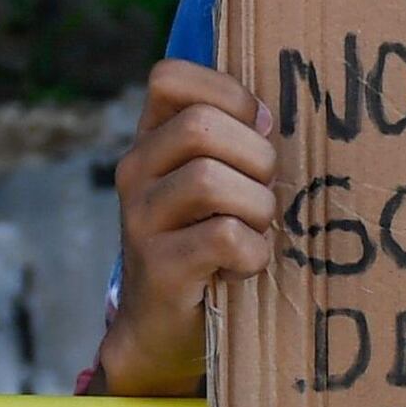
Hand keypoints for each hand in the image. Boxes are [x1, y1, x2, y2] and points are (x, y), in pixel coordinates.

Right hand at [91, 58, 275, 397]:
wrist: (162, 330)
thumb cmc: (206, 244)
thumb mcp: (209, 182)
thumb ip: (230, 141)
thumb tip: (272, 116)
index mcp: (149, 141)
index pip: (168, 77)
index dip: (227, 94)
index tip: (258, 129)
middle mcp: (134, 172)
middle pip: (200, 126)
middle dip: (254, 157)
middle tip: (263, 193)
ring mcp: (139, 219)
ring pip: (209, 179)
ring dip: (255, 207)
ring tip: (254, 230)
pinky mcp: (157, 267)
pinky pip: (223, 237)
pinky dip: (251, 253)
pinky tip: (243, 265)